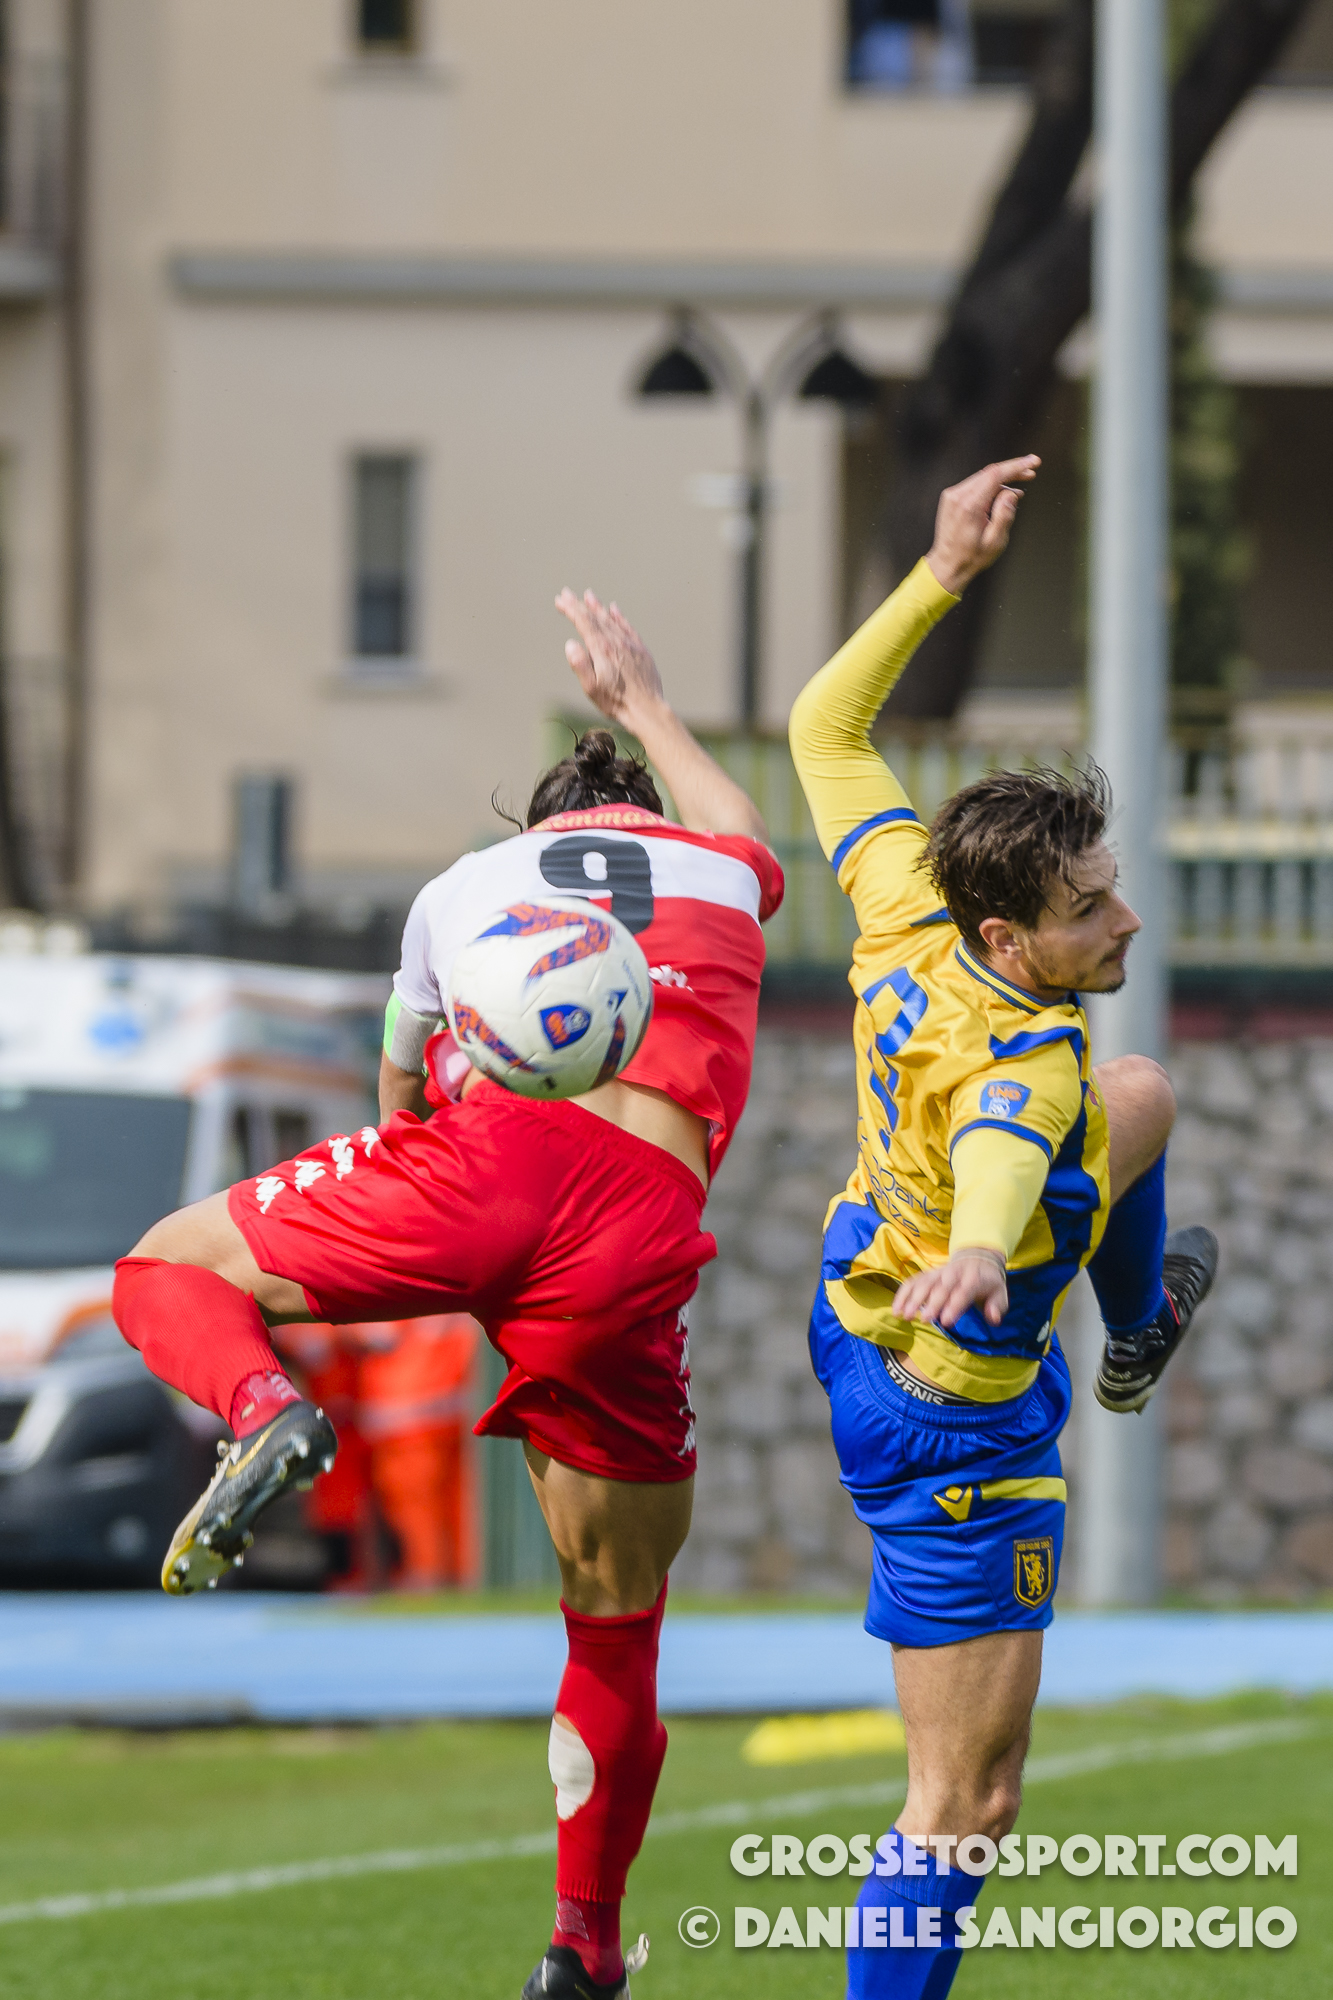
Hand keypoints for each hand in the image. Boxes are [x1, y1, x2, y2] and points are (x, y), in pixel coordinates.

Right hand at [555, 588, 665, 727]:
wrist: (647, 710)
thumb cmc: (616, 702)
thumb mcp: (591, 688)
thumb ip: (580, 665)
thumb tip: (570, 644)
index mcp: (602, 650)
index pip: (584, 622)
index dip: (571, 609)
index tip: (560, 600)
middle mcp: (617, 642)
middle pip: (596, 617)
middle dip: (580, 604)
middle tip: (567, 593)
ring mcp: (630, 645)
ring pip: (612, 620)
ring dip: (598, 607)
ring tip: (588, 595)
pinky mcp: (641, 651)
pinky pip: (628, 628)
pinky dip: (619, 617)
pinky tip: (614, 609)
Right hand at [893, 1249, 1008, 1329]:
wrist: (977, 1258)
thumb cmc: (988, 1283)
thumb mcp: (1000, 1294)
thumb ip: (997, 1307)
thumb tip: (993, 1319)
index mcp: (974, 1278)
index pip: (964, 1291)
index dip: (955, 1306)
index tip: (946, 1322)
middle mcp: (954, 1273)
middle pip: (941, 1287)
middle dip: (932, 1303)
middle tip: (924, 1320)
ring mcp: (939, 1272)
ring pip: (924, 1283)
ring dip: (913, 1298)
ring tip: (904, 1315)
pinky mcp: (928, 1274)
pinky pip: (913, 1281)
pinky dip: (903, 1294)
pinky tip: (896, 1309)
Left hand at [925, 456, 1039, 596]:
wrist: (948, 564)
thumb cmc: (971, 556)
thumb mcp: (995, 541)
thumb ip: (1005, 515)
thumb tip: (1012, 493)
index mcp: (969, 506)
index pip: (995, 475)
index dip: (1016, 466)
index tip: (1033, 462)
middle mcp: (958, 497)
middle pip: (990, 472)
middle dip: (1013, 470)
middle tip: (1031, 471)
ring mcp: (952, 495)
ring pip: (983, 477)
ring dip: (1003, 479)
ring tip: (1019, 488)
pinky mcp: (952, 497)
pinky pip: (975, 484)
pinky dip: (991, 486)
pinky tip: (1003, 494)